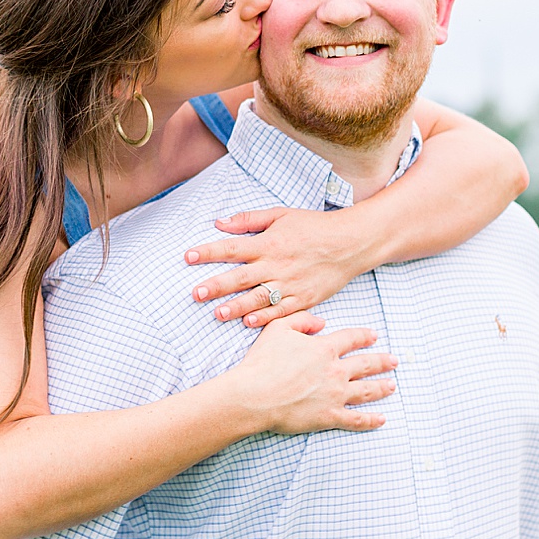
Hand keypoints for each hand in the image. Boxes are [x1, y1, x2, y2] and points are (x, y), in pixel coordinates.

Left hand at [184, 207, 364, 325]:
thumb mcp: (281, 214)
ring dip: (237, 307)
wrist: (350, 243)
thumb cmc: (314, 226)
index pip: (232, 248)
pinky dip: (265, 318)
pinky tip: (248, 323)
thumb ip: (249, 220)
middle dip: (216, 286)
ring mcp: (291, 285)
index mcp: (269, 243)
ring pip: (259, 299)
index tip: (187, 256)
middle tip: (195, 293)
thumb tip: (219, 223)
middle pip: (241, 278)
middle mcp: (277, 265)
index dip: (208, 252)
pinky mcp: (304, 299)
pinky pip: (281, 311)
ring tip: (217, 314)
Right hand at [224, 313, 396, 434]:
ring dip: (382, 387)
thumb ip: (301, 320)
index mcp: (325, 348)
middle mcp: (336, 371)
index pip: (352, 338)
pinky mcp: (330, 417)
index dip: (364, 336)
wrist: (254, 395)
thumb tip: (322, 323)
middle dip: (382, 361)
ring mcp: (335, 395)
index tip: (374, 335)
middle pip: (366, 364)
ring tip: (392, 386)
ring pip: (367, 391)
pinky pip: (356, 419)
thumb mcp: (277, 328)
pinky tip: (382, 419)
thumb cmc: (262, 362)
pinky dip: (371, 420)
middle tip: (394, 361)